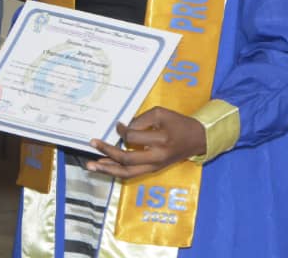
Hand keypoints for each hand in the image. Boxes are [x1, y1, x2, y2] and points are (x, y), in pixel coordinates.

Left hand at [86, 106, 206, 179]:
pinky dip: (116, 170)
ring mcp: (154, 166)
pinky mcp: (152, 170)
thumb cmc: (178, 123)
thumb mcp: (161, 113)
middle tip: (92, 144)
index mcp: (161, 140)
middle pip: (127, 160)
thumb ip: (141, 120)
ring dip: (107, 169)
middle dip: (107, 152)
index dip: (122, 131)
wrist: (197, 139)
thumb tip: (123, 129)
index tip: (118, 125)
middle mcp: (157, 157)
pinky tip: (104, 167)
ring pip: (127, 173)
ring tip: (90, 166)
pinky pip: (131, 173)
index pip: (134, 138)